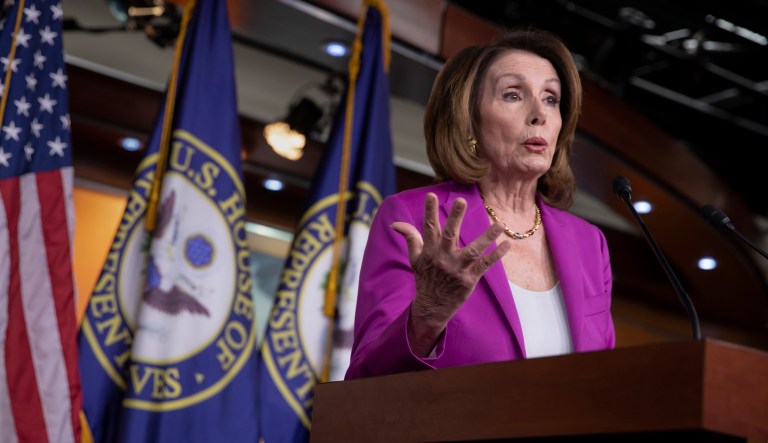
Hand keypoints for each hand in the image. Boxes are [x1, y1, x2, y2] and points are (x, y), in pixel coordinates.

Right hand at [392, 193, 509, 355]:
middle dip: (455, 218)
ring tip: (499, 224)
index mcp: (430, 251)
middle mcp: (443, 258)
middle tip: (461, 200)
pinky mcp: (469, 279)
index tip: (431, 195)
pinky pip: (485, 265)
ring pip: (473, 250)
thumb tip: (395, 223)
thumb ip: (410, 238)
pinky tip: (506, 244)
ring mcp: (457, 268)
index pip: (429, 227)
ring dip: (487, 237)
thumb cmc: (425, 278)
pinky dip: (496, 255)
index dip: (429, 211)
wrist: (432, 307)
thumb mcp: (415, 258)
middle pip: (449, 235)